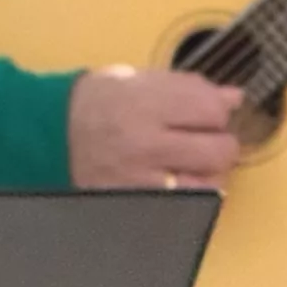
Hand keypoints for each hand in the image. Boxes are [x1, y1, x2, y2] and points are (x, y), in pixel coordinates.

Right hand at [67, 66, 244, 191]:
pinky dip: (192, 195)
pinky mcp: (138, 203)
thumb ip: (190, 87)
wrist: (54, 133)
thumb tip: (233, 98)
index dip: (220, 110)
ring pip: (209, 185)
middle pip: (219, 150)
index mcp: (145, 104)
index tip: (212, 111)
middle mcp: (144, 143)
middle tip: (207, 138)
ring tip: (193, 162)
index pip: (213, 110)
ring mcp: (141, 179)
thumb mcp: (140, 79)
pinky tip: (182, 181)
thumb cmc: (96, 102)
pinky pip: (186, 206)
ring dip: (210, 173)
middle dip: (221, 143)